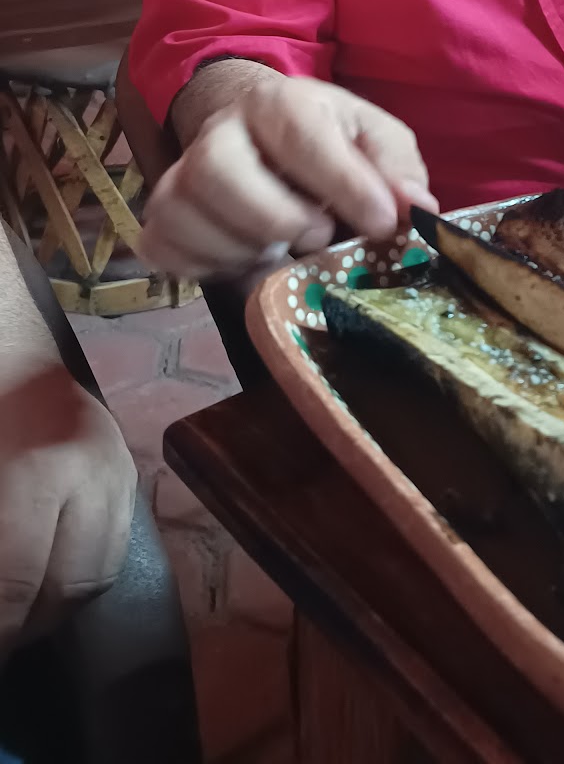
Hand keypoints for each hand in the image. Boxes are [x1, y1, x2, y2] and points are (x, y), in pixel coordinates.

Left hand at [0, 365, 135, 657]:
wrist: (13, 345)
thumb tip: (0, 595)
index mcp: (39, 474)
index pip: (15, 588)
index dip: (0, 629)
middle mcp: (94, 476)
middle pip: (68, 590)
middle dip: (26, 627)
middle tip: (3, 638)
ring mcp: (120, 469)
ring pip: (98, 573)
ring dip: (56, 606)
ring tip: (20, 613)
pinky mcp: (129, 468)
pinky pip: (113, 543)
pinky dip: (78, 571)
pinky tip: (45, 576)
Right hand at [142, 76, 437, 277]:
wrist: (254, 130)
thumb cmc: (324, 137)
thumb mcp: (372, 136)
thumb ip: (396, 167)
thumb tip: (414, 206)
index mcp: (278, 103)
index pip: (301, 137)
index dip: (344, 184)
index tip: (381, 223)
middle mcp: (219, 133)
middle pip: (218, 172)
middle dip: (278, 217)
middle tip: (320, 235)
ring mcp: (181, 175)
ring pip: (187, 216)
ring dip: (245, 248)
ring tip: (285, 247)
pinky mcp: (161, 218)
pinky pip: (166, 250)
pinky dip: (209, 266)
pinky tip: (246, 258)